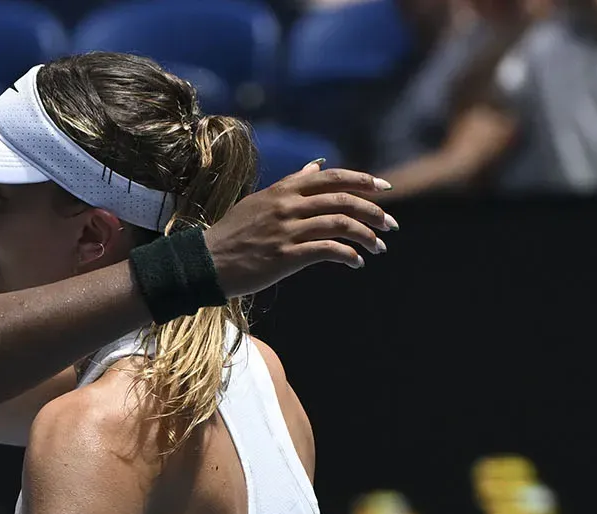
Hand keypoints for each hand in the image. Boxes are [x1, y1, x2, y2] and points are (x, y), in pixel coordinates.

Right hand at [203, 162, 397, 293]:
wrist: (205, 263)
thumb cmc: (233, 234)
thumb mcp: (260, 201)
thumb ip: (291, 183)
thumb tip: (316, 166)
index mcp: (284, 190)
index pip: (333, 178)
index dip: (363, 181)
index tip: (384, 189)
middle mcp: (288, 206)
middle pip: (343, 200)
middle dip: (373, 211)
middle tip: (390, 224)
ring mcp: (287, 230)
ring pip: (341, 224)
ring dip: (367, 236)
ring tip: (379, 248)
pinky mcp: (286, 256)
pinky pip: (328, 250)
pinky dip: (349, 255)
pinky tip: (356, 263)